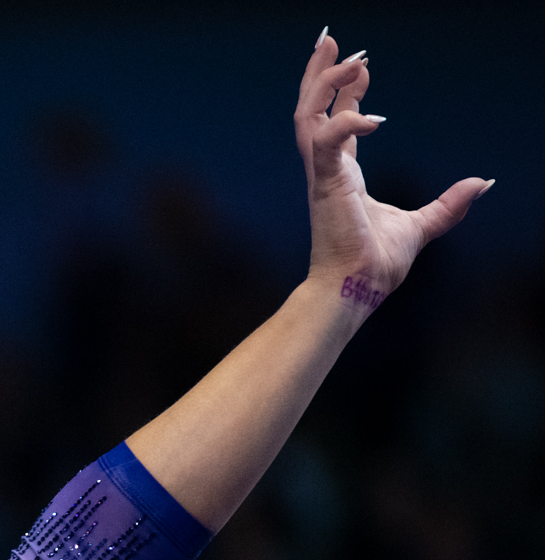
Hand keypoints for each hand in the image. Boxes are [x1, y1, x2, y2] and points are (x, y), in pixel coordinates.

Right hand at [297, 32, 490, 311]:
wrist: (357, 288)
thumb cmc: (375, 265)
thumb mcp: (422, 226)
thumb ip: (449, 204)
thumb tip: (483, 183)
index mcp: (341, 177)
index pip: (337, 124)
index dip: (346, 93)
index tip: (361, 67)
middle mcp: (326, 171)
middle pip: (311, 111)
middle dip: (320, 74)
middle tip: (332, 40)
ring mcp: (321, 176)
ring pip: (307, 116)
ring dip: (322, 83)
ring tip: (346, 57)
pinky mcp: (324, 184)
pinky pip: (326, 141)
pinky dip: (345, 121)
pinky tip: (372, 115)